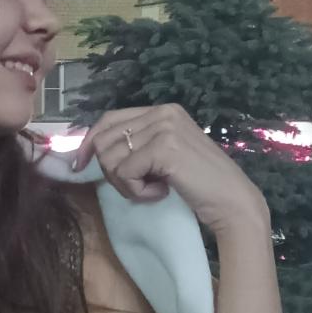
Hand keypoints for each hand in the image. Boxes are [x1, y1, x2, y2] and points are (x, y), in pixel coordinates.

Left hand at [70, 104, 268, 235]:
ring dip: (125, 184)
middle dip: (111, 171)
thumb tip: (92, 150)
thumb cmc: (200, 184)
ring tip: (152, 190)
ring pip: (111, 158)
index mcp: (163, 110)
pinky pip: (125, 173)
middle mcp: (163, 112)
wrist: (232, 201)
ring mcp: (165, 128)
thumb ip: (138, 145)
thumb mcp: (165, 155)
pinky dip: (137, 191)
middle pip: (105, 139)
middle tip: (137, 187)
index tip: (79, 165)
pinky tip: (161, 193)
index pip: (109, 119)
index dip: (89, 142)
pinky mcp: (165, 148)